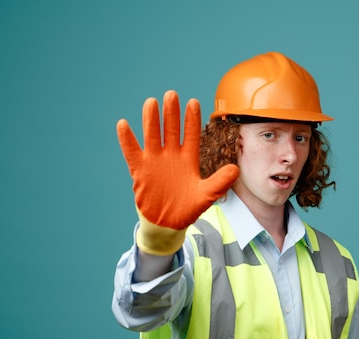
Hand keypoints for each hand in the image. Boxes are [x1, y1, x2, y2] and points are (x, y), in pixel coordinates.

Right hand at [117, 90, 238, 252]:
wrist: (167, 224)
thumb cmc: (187, 209)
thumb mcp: (206, 196)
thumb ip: (219, 182)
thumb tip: (235, 169)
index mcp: (188, 160)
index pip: (191, 135)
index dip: (192, 120)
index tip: (194, 102)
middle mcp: (171, 156)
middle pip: (171, 130)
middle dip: (171, 113)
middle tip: (172, 95)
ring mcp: (154, 161)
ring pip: (152, 136)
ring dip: (151, 120)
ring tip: (151, 102)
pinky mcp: (139, 170)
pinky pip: (132, 152)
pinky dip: (127, 140)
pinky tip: (123, 124)